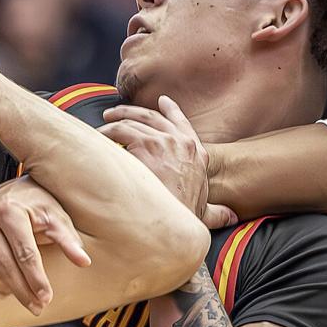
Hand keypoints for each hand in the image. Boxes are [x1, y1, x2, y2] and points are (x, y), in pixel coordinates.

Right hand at [0, 176, 89, 314]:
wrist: (10, 188)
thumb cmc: (36, 203)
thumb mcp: (56, 216)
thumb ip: (68, 239)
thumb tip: (83, 261)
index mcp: (10, 210)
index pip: (25, 254)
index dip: (36, 279)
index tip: (46, 298)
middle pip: (4, 266)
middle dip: (22, 291)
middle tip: (37, 306)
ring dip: (2, 289)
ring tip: (20, 295)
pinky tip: (1, 287)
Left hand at [100, 96, 235, 227]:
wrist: (177, 224)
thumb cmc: (187, 220)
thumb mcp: (207, 212)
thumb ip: (217, 211)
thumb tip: (230, 217)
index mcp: (197, 153)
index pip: (182, 122)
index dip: (171, 110)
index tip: (163, 102)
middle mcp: (182, 142)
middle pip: (151, 116)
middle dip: (130, 111)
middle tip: (114, 113)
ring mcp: (164, 141)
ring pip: (132, 121)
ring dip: (114, 121)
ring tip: (101, 126)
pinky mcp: (145, 145)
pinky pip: (119, 131)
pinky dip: (106, 132)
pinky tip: (97, 137)